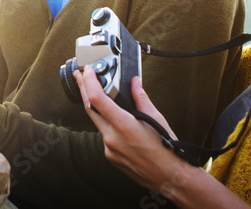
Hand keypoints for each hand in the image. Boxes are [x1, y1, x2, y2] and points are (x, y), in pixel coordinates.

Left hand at [75, 68, 185, 192]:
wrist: (171, 178)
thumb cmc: (167, 150)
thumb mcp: (156, 118)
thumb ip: (140, 98)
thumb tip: (134, 82)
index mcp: (123, 125)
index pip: (96, 98)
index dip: (89, 81)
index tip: (87, 71)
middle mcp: (112, 137)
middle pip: (90, 108)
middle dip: (83, 88)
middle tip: (79, 75)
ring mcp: (110, 149)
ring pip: (97, 122)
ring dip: (96, 107)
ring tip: (97, 93)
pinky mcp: (111, 157)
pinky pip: (104, 136)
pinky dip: (107, 125)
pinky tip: (114, 120)